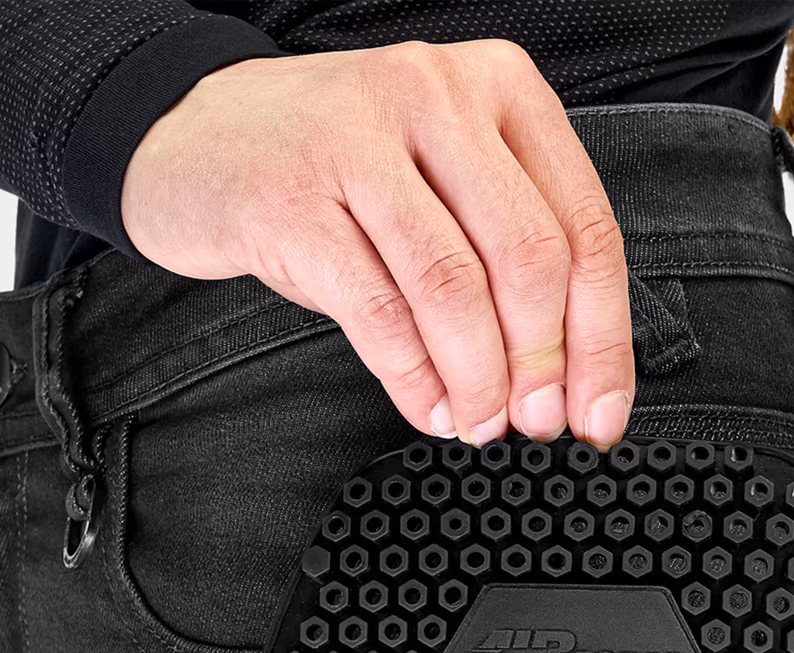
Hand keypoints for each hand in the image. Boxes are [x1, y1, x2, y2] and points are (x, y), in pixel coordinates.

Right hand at [122, 41, 633, 448]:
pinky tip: (427, 408)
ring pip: (455, 287)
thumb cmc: (330, 168)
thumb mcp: (437, 180)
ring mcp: (358, 140)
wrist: (191, 134)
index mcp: (498, 88)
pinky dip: (412, 377)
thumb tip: (566, 375)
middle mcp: (435, 96)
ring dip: (478, 380)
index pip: (583, 227)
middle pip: (530, 257)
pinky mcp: (291, 199)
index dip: (603, 338)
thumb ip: (504, 251)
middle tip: (535, 422)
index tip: (598, 411)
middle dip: (543, 364)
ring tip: (478, 424)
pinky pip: (377, 311)